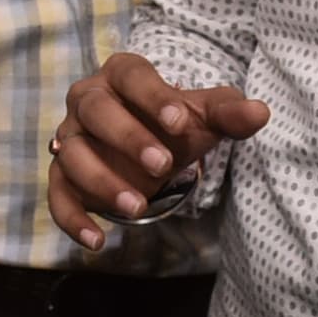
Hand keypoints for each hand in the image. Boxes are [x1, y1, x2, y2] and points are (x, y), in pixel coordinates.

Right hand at [48, 50, 266, 248]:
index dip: (153, 97)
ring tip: (138, 208)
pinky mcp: (63, 175)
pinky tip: (97, 241)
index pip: (132, 76)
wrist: (149, 148)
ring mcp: (70, 138)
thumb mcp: (204, 117)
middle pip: (96, 111)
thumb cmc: (173, 124)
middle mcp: (88, 101)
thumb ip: (229, 113)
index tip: (179, 122)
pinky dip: (72, 220)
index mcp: (122, 75)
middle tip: (162, 166)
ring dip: (102, 182)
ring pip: (72, 155)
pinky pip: (57, 195)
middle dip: (127, 138)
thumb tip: (260, 112)